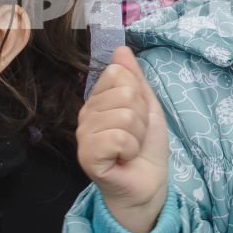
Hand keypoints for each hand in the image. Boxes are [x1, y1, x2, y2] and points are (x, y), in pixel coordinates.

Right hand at [77, 46, 169, 232]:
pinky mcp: (87, 156)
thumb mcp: (146, 106)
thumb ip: (134, 78)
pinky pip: (118, 137)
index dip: (138, 95)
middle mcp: (86, 115)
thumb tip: (121, 48)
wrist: (148, 183)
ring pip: (123, 116)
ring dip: (138, 135)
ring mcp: (84, 136)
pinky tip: (124, 158)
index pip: (118, 74)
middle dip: (141, 118)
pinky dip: (131, 149)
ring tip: (131, 149)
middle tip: (135, 137)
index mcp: (98, 100)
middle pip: (124, 93)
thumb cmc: (146, 147)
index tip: (137, 117)